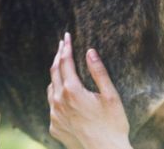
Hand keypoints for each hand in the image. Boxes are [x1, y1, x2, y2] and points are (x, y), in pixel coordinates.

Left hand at [48, 33, 132, 148]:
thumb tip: (90, 51)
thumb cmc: (113, 124)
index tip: (66, 36)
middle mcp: (59, 102)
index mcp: (72, 91)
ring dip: (56, 75)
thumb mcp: (110, 95)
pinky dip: (57, 95)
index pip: (65, 61)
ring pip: (51, 89)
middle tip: (62, 44)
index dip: (66, 47)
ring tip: (61, 66)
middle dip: (58, 56)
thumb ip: (99, 72)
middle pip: (54, 72)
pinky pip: (52, 106)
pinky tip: (64, 94)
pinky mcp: (54, 127)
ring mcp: (54, 116)